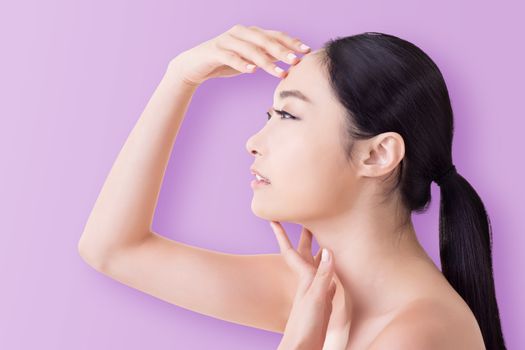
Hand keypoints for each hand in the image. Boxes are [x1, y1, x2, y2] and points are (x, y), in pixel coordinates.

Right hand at [167, 24, 310, 86]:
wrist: (195, 66)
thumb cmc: (224, 62)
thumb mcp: (249, 58)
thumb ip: (267, 55)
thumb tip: (289, 55)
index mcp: (250, 33)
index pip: (275, 35)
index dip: (291, 42)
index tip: (306, 51)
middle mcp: (240, 33)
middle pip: (265, 40)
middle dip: (283, 51)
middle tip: (296, 61)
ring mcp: (227, 40)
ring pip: (250, 49)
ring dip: (267, 61)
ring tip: (280, 73)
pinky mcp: (215, 51)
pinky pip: (231, 57)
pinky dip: (242, 63)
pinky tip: (252, 71)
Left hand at [270, 221, 347, 349]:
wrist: (303, 347)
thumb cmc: (305, 324)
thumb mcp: (315, 297)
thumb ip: (322, 275)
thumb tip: (329, 250)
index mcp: (304, 277)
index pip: (291, 250)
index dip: (281, 233)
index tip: (272, 216)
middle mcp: (309, 281)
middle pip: (307, 252)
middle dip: (306, 235)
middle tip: (305, 216)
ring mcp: (316, 291)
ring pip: (319, 265)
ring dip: (321, 251)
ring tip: (326, 237)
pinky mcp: (323, 302)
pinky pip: (328, 281)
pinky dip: (332, 272)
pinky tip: (335, 271)